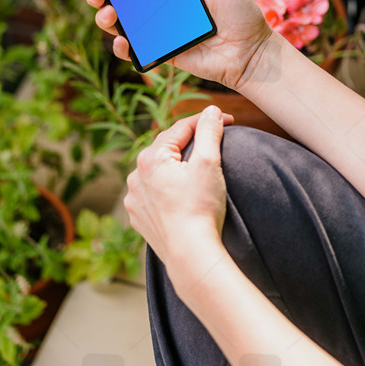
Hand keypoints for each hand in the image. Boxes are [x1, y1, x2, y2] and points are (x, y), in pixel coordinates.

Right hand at [85, 0, 274, 89]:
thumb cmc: (241, 14)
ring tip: (108, 13)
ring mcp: (160, 32)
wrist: (252, 52)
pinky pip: (137, 51)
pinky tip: (122, 40)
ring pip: (122, 25)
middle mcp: (161, 9)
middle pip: (121, 0)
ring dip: (106, 18)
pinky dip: (123, 48)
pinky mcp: (164, 54)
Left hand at [123, 106, 233, 279]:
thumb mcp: (209, 163)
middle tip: (214, 141)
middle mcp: (136, 176)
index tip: (229, 121)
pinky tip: (180, 195)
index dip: (207, 122)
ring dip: (174, 167)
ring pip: (158, 173)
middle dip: (190, 144)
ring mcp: (135, 199)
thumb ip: (209, 132)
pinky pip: (153, 195)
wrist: (190, 254)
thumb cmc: (200, 208)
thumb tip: (212, 111)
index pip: (181, 129)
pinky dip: (166, 190)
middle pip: (167, 150)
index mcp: (151, 158)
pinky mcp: (139, 218)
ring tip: (195, 170)